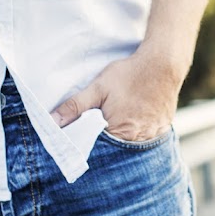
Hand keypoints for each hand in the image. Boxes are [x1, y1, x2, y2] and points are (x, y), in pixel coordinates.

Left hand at [51, 50, 183, 141]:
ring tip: (117, 127)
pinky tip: (134, 124)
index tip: (82, 143)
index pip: (99, 151)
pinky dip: (139, 136)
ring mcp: (153, 135)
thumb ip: (74, 106)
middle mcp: (138, 140)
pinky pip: (148, 139)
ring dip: (123, 142)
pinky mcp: (163, 128)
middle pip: (117, 152)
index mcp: (119, 133)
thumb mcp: (98, 87)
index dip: (90, 147)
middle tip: (100, 134)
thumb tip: (51, 122)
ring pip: (133, 148)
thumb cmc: (129, 74)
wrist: (163, 63)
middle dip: (106, 147)